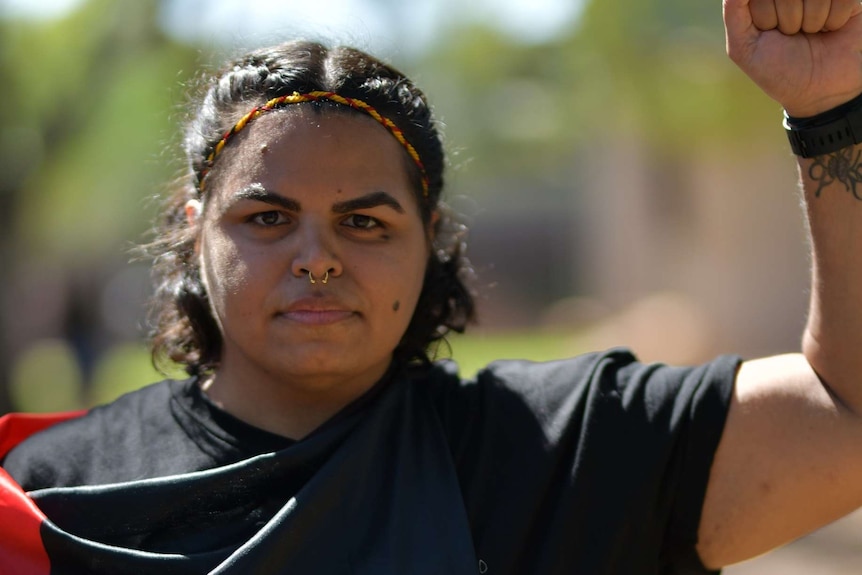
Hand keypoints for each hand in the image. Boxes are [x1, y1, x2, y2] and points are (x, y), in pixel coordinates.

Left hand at [724, 0, 861, 116]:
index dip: (766, 19)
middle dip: (789, 21)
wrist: (819, 91)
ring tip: (812, 34)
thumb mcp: (744, 46)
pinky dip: (835, 20)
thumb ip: (734, 11)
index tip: (770, 34)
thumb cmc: (778, 70)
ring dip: (814, 22)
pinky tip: (831, 29)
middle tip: (793, 36)